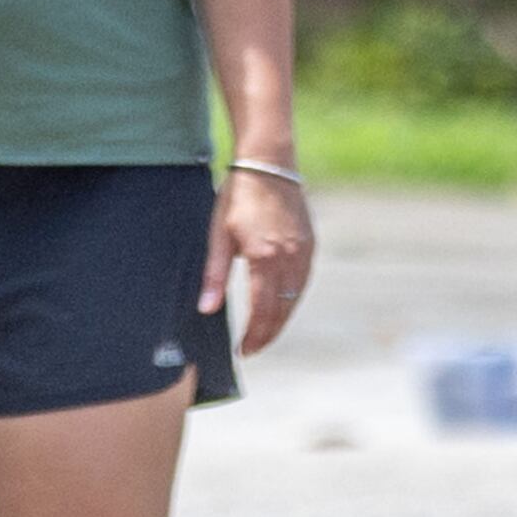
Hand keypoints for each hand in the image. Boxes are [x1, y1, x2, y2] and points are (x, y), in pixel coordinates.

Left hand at [201, 170, 314, 355]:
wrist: (269, 164)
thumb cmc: (238, 197)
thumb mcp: (218, 235)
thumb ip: (214, 275)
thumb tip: (206, 309)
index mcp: (264, 258)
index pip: (262, 311)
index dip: (253, 336)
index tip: (243, 351)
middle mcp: (288, 258)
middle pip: (282, 311)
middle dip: (268, 334)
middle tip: (253, 349)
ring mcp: (303, 252)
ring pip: (295, 298)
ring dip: (281, 319)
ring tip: (265, 333)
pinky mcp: (310, 245)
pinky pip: (303, 281)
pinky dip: (292, 299)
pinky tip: (281, 305)